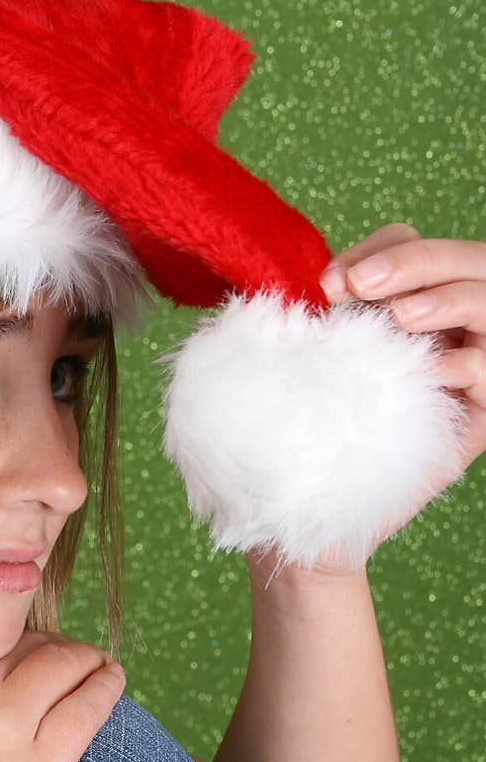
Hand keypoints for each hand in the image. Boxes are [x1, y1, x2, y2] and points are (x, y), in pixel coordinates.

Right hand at [0, 629, 125, 761]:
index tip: (13, 650)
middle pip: (22, 643)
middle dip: (47, 643)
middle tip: (62, 655)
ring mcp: (3, 727)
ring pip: (61, 666)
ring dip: (84, 658)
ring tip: (98, 664)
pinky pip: (85, 712)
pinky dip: (104, 687)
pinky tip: (112, 681)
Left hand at [270, 222, 484, 579]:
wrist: (301, 514)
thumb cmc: (294, 434)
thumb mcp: (299, 361)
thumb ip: (315, 315)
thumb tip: (311, 274)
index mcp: (401, 306)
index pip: (413, 246)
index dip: (382, 252)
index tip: (327, 286)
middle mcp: (442, 330)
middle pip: (463, 263)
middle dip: (415, 264)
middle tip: (362, 287)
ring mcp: (466, 370)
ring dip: (448, 299)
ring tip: (402, 320)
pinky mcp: (477, 416)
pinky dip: (466, 362)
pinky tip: (429, 374)